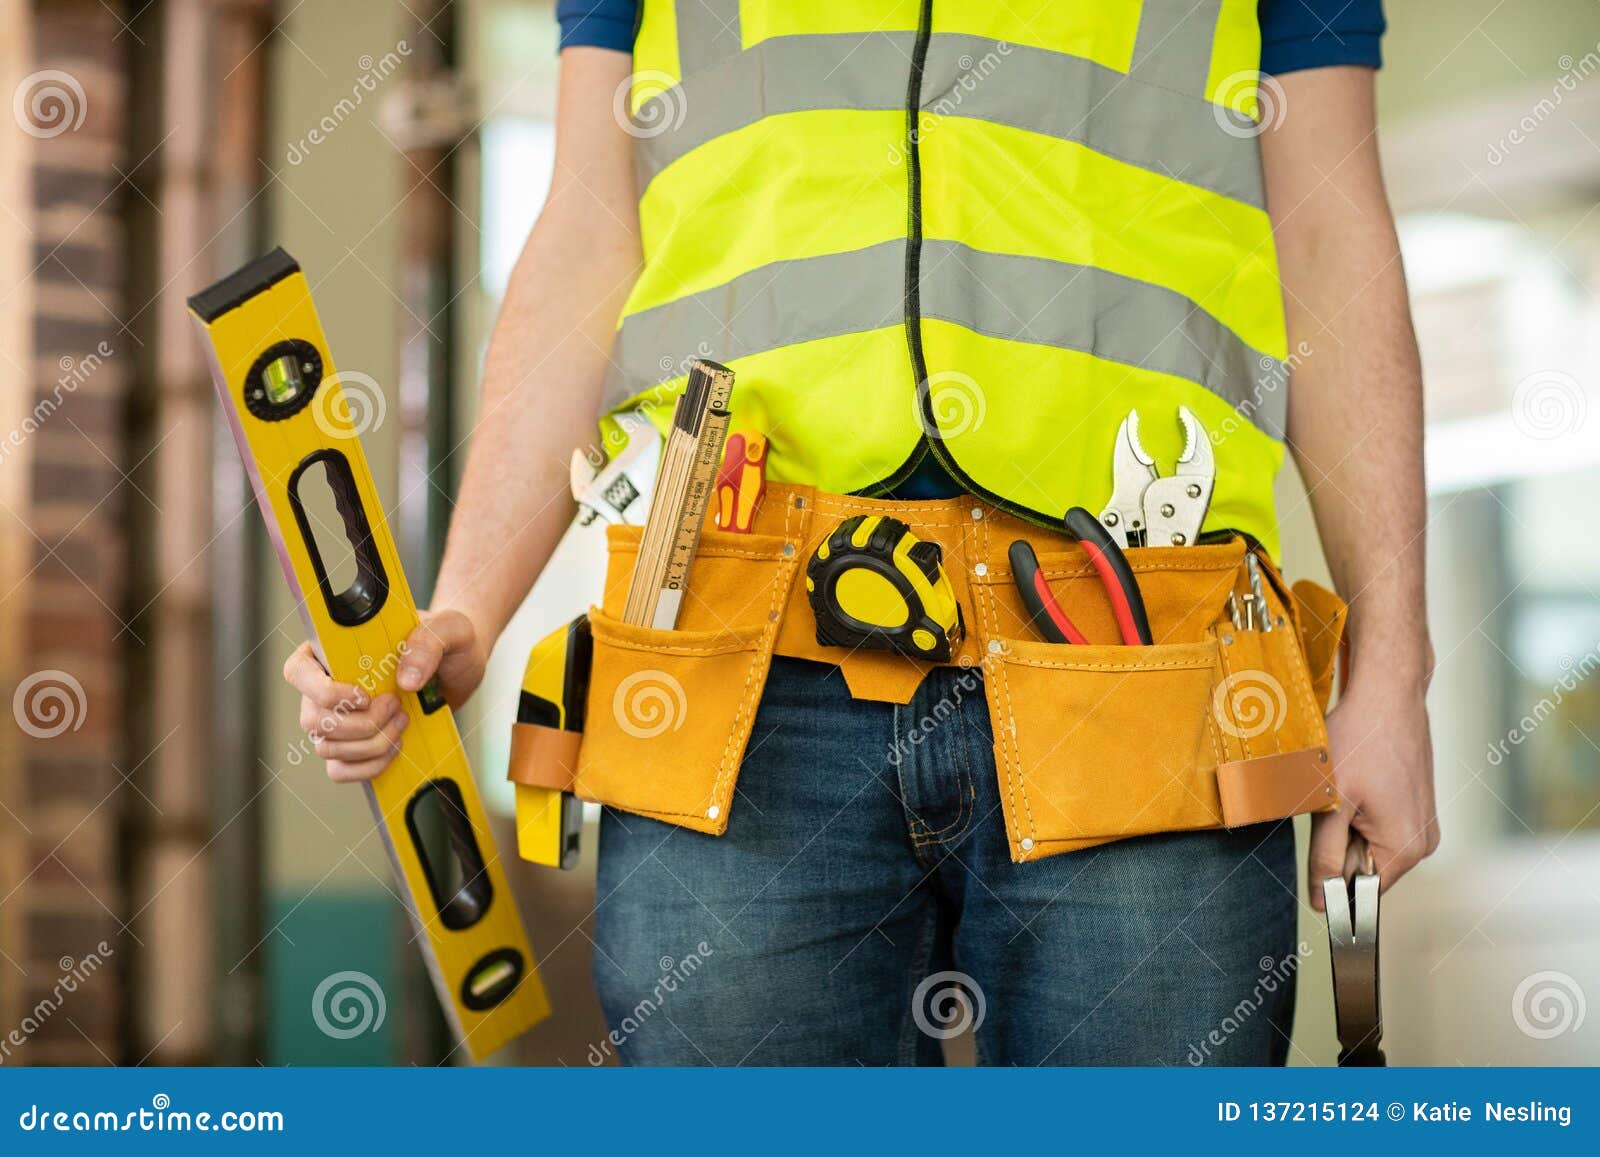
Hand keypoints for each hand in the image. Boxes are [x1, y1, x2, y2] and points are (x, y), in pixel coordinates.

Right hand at [281, 609, 488, 782]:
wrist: (461, 665)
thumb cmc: (446, 639)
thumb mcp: (448, 629)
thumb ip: (428, 642)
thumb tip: (405, 681)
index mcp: (334, 648)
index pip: (298, 671)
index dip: (323, 691)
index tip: (364, 697)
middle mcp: (327, 685)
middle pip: (313, 718)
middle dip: (361, 723)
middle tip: (396, 705)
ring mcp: (336, 719)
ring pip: (327, 748)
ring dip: (371, 743)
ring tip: (403, 720)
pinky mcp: (353, 745)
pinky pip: (340, 770)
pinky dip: (368, 767)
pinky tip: (395, 747)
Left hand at [1307, 670, 1438, 908]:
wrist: (1388, 694)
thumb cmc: (1359, 739)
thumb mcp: (1331, 801)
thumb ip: (1325, 855)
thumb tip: (1322, 902)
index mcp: (1404, 849)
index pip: (1362, 894)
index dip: (1331, 884)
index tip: (1315, 855)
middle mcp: (1422, 843)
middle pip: (1364, 869)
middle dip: (1337, 845)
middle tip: (1330, 804)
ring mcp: (1422, 825)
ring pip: (1367, 845)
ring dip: (1344, 826)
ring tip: (1343, 789)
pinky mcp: (1415, 807)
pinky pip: (1377, 826)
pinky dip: (1356, 812)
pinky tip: (1353, 783)